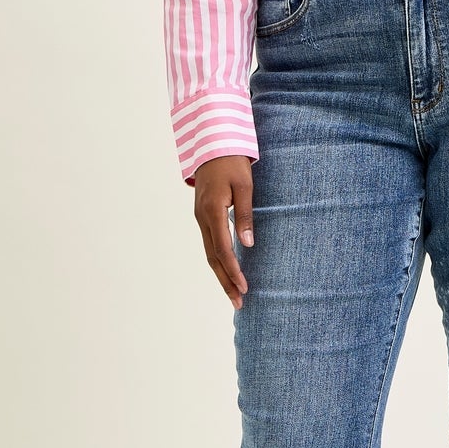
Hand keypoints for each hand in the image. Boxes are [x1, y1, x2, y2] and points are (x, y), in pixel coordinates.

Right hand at [194, 155, 255, 309]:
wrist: (212, 144)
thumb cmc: (232, 163)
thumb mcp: (245, 186)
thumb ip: (246, 215)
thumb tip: (247, 244)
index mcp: (213, 211)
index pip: (222, 249)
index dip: (233, 271)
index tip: (244, 288)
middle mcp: (202, 218)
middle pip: (213, 258)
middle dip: (225, 282)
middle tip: (238, 303)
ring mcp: (200, 218)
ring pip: (209, 253)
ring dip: (221, 274)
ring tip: (234, 294)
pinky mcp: (203, 216)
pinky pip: (209, 244)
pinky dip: (218, 261)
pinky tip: (227, 271)